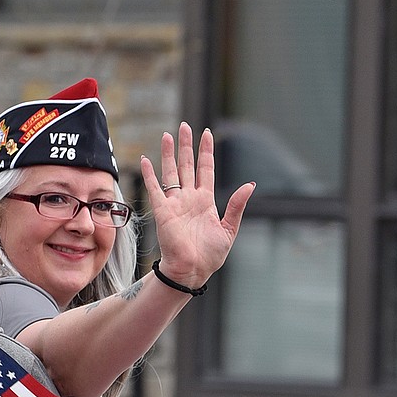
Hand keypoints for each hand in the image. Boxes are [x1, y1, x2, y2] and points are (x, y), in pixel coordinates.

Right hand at [140, 122, 255, 290]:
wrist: (192, 269)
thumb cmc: (210, 255)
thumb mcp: (229, 228)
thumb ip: (237, 205)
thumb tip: (250, 184)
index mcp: (206, 201)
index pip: (206, 169)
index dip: (206, 151)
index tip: (207, 133)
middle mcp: (189, 199)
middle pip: (187, 165)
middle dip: (186, 145)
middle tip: (185, 126)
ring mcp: (175, 203)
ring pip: (171, 172)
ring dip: (169, 154)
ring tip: (168, 135)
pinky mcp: (162, 211)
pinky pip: (154, 189)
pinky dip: (150, 174)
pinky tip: (146, 160)